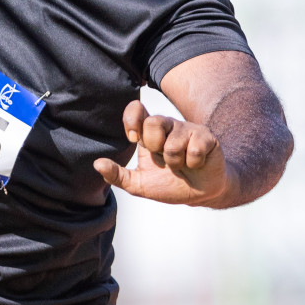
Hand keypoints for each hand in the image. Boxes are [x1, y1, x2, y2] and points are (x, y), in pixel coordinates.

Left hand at [93, 101, 234, 205]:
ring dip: (176, 162)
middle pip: (153, 122)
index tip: (133, 138)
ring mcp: (188, 130)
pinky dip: (194, 163)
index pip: (136, 110)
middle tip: (164, 160)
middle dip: (156, 147)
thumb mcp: (139, 184)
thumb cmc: (169, 184)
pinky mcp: (207, 137)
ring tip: (181, 165)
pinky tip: (196, 164)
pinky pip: (195, 148)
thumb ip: (117, 175)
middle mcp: (168, 126)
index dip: (131, 119)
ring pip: (174, 141)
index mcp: (148, 133)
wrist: (200, 194)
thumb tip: (97, 164)